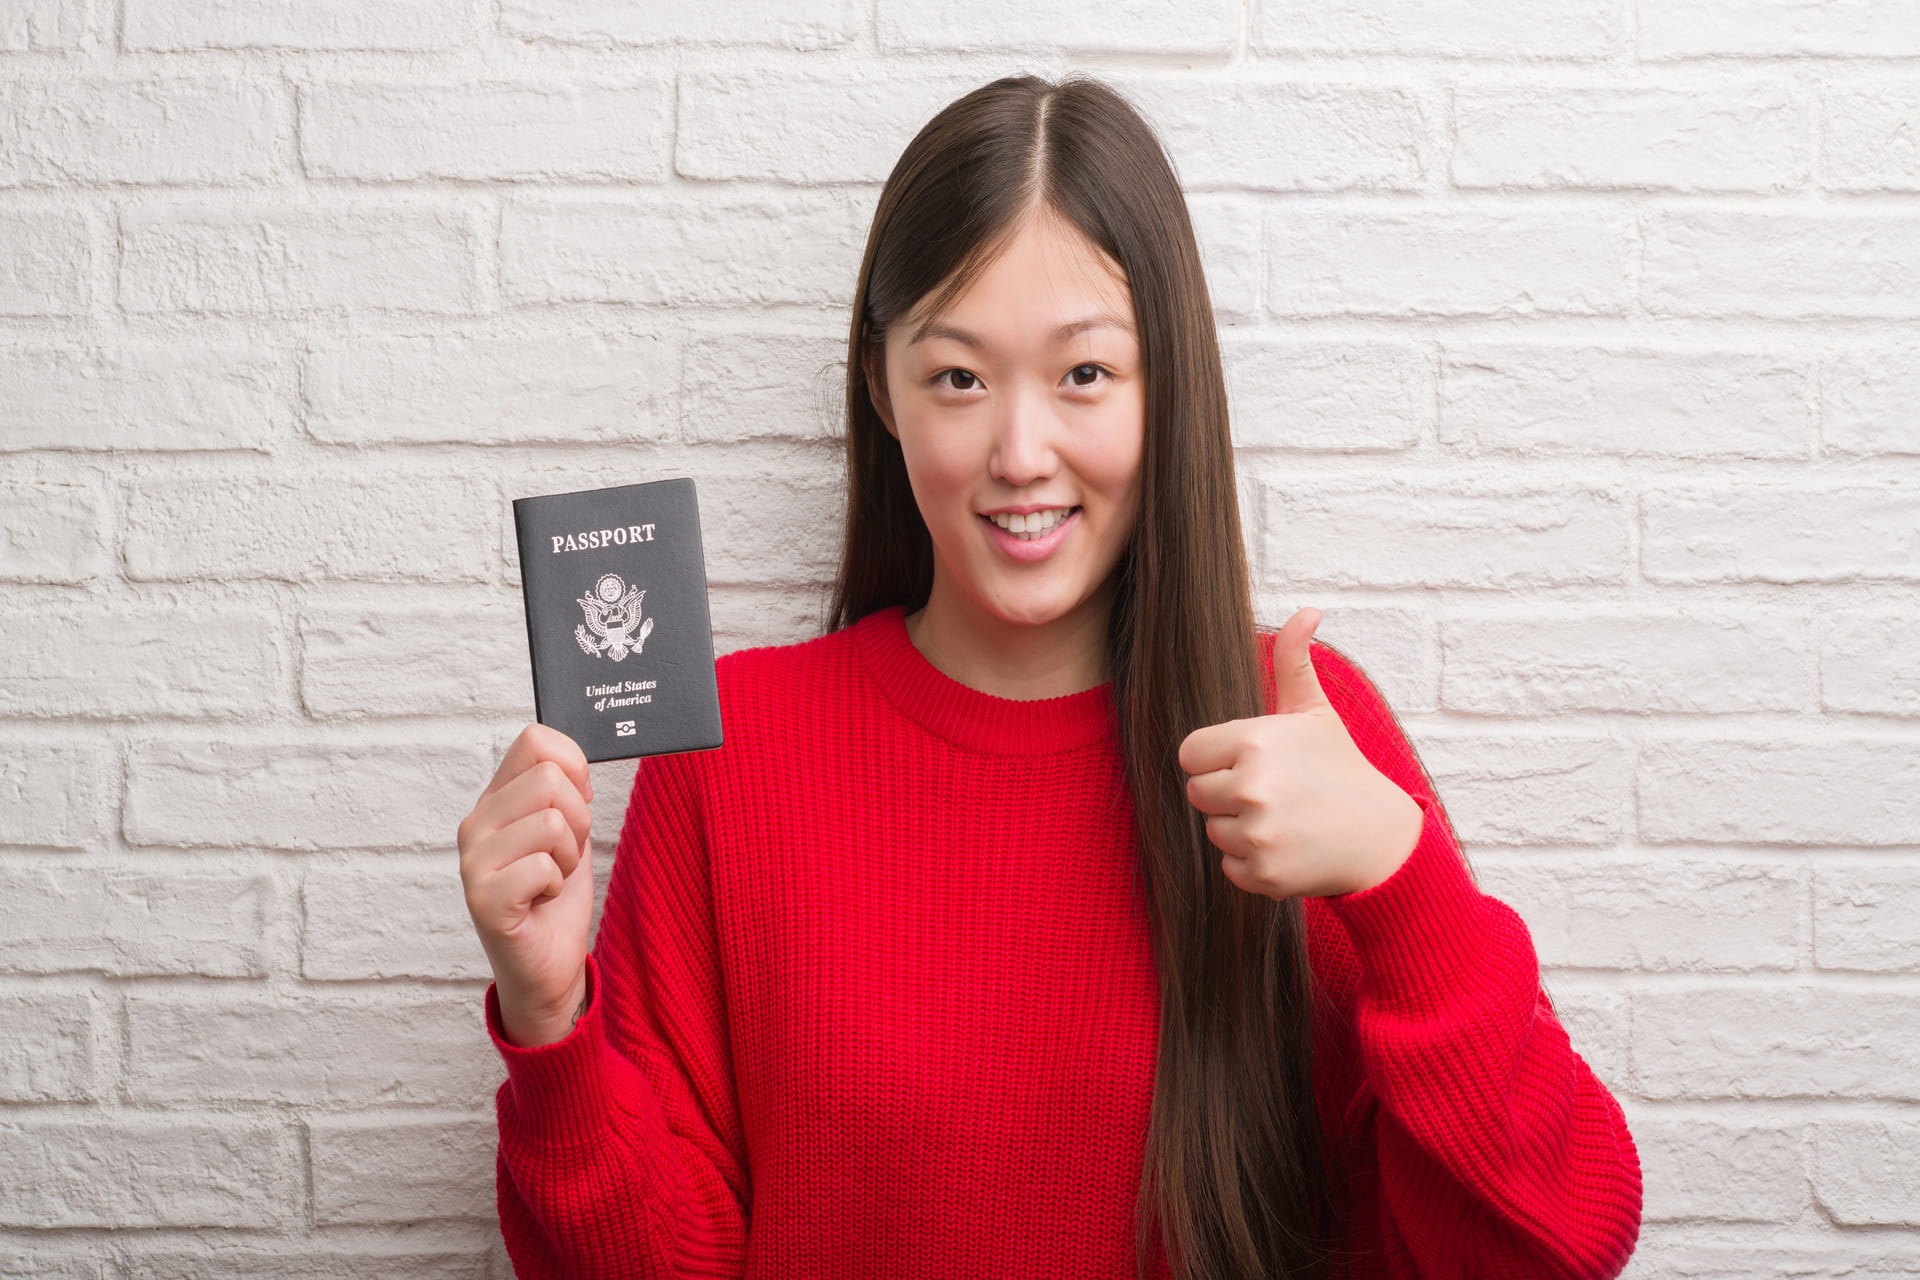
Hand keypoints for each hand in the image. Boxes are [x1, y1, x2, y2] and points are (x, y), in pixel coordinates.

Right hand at [457, 723, 595, 1046]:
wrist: (549, 965)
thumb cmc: (556, 897)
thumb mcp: (568, 832)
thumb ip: (564, 791)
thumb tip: (571, 763)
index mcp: (496, 799)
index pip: (535, 739)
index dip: (574, 766)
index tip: (577, 803)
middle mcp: (475, 824)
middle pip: (550, 778)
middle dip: (579, 820)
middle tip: (563, 857)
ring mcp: (473, 861)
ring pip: (551, 821)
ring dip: (568, 857)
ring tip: (550, 879)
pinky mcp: (482, 899)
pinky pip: (541, 866)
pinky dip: (556, 885)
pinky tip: (539, 900)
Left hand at [1177, 608, 1423, 899]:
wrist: (1382, 837)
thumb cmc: (1341, 769)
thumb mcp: (1316, 712)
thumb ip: (1294, 660)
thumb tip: (1307, 610)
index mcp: (1255, 741)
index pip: (1190, 753)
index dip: (1216, 758)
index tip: (1251, 762)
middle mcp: (1251, 787)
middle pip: (1197, 792)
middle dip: (1228, 793)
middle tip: (1274, 793)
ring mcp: (1258, 833)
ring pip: (1214, 831)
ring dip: (1242, 829)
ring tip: (1285, 819)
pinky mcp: (1263, 874)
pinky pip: (1229, 866)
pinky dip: (1254, 863)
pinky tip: (1289, 847)